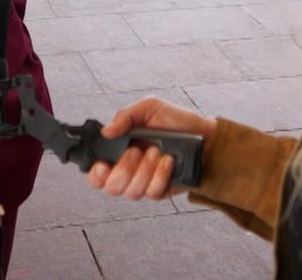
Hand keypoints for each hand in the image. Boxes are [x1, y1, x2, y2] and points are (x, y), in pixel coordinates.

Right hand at [85, 97, 216, 201]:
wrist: (206, 137)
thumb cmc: (177, 122)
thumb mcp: (150, 108)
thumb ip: (125, 116)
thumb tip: (106, 131)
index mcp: (120, 151)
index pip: (97, 173)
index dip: (95, 174)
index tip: (103, 165)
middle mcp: (130, 170)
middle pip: (111, 187)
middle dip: (123, 169)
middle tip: (136, 151)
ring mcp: (145, 182)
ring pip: (131, 192)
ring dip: (144, 170)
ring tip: (157, 151)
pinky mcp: (161, 191)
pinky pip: (152, 192)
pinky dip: (160, 176)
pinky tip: (168, 161)